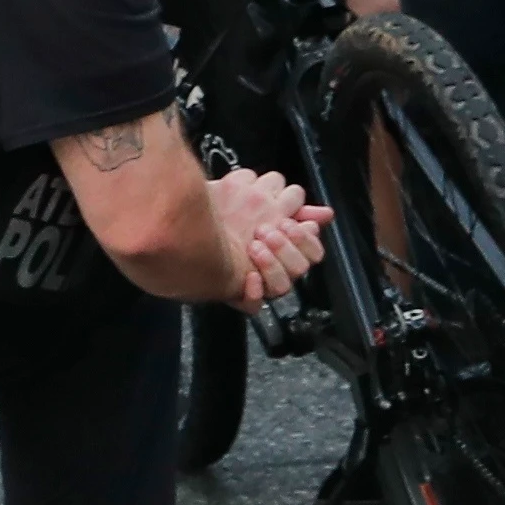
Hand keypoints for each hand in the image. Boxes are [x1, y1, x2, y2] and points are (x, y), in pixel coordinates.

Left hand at [209, 168, 332, 310]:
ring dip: (273, 265)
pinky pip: (255, 305)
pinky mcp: (239, 295)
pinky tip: (246, 277)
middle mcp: (272, 264)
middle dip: (287, 248)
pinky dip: (253, 292)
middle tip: (264, 232)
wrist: (179, 230)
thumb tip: (325, 213)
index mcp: (281, 245)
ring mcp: (257, 279)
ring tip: (254, 247)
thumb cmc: (218, 213)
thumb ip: (292, 205)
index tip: (287, 222)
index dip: (304, 238)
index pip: (312, 251)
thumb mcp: (256, 198)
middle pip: (302, 267)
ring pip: (285, 286)